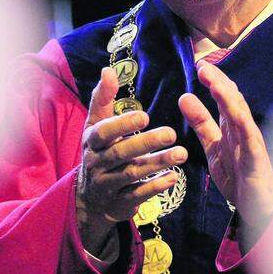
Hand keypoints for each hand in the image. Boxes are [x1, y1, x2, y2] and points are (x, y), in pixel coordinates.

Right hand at [78, 66, 186, 223]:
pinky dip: (155, 187)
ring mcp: (107, 185)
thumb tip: (108, 70)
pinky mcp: (120, 203)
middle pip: (121, 153)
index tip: (145, 116)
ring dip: (157, 163)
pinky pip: (138, 195)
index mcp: (92, 141)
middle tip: (172, 133)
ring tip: (182, 154)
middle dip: (146, 143)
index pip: (104, 131)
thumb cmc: (99, 152)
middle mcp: (97, 163)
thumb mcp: (96, 126)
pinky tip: (174, 178)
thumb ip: (103, 99)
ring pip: (132, 174)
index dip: (123, 124)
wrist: (90, 199)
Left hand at [179, 63, 272, 228]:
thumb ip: (201, 122)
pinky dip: (243, 124)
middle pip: (232, 100)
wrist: (258, 204)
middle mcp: (242, 129)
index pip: (224, 97)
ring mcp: (250, 141)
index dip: (214, 80)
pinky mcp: (256, 157)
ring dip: (229, 97)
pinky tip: (235, 113)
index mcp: (231, 125)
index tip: (200, 65)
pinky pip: (250, 138)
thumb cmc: (239, 173)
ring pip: (241, 114)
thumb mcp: (213, 145)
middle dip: (219, 82)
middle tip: (204, 66)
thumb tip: (184, 96)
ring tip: (215, 83)